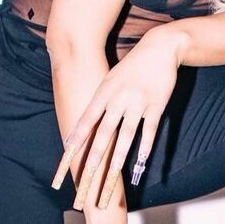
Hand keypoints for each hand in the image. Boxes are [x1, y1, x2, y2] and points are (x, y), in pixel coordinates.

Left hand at [50, 25, 185, 209]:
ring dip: (119, 158)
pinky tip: (141, 163)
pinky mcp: (156, 106)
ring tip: (112, 175)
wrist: (159, 48)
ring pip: (126, 136)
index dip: (76, 138)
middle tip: (86, 175)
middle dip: (95, 156)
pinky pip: (150, 131)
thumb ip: (100, 100)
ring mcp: (138, 103)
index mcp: (104, 92)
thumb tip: (86, 121)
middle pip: (104, 133)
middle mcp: (118, 99)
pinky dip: (145, 148)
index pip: (86, 120)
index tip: (66, 155)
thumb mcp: (110, 78)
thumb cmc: (131, 66)